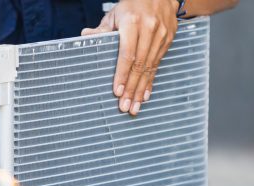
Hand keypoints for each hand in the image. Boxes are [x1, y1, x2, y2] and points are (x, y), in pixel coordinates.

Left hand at [82, 0, 178, 115]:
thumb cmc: (132, 5)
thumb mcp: (114, 14)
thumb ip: (101, 29)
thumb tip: (85, 36)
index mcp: (133, 22)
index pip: (127, 54)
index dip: (122, 74)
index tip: (117, 91)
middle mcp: (149, 29)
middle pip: (139, 65)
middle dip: (132, 89)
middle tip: (126, 107)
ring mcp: (161, 34)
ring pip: (150, 67)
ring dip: (141, 90)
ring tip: (135, 107)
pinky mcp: (168, 39)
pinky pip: (158, 64)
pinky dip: (151, 81)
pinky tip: (145, 95)